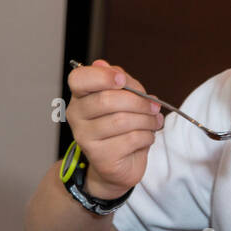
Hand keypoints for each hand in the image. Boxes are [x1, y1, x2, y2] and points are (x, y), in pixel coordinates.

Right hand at [65, 58, 164, 199]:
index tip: (121, 80)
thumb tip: (104, 65)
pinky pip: (130, 139)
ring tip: (154, 122)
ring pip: (122, 120)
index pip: (79, 79)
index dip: (101, 76)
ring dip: (147, 120)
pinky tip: (147, 137)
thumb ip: (119, 81)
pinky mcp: (99, 156)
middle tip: (154, 106)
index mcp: (80, 97)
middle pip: (107, 100)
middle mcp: (76, 116)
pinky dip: (146, 136)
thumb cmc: (122, 128)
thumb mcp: (124, 99)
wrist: (117, 165)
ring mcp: (85, 137)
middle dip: (138, 102)